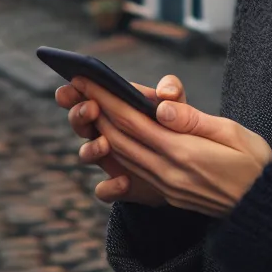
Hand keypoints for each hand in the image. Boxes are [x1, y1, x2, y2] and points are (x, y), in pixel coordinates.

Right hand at [56, 74, 185, 205]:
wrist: (194, 167)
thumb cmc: (182, 126)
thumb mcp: (180, 106)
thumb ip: (173, 93)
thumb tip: (164, 94)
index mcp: (116, 108)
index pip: (88, 94)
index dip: (78, 89)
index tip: (77, 81)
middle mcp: (107, 132)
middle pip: (81, 122)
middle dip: (79, 114)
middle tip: (91, 109)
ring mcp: (112, 160)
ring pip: (87, 154)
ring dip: (90, 148)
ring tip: (104, 144)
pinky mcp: (122, 186)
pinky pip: (104, 190)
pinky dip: (109, 187)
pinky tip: (125, 182)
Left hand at [81, 80, 271, 217]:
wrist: (267, 208)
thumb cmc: (257, 163)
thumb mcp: (234, 134)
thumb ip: (194, 120)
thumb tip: (159, 107)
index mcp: (184, 153)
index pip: (134, 121)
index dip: (107, 98)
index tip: (87, 79)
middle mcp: (169, 173)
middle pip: (121, 138)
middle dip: (96, 109)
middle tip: (76, 86)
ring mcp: (167, 187)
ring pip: (124, 155)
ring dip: (102, 130)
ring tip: (88, 106)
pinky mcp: (170, 195)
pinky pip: (136, 169)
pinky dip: (119, 149)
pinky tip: (112, 137)